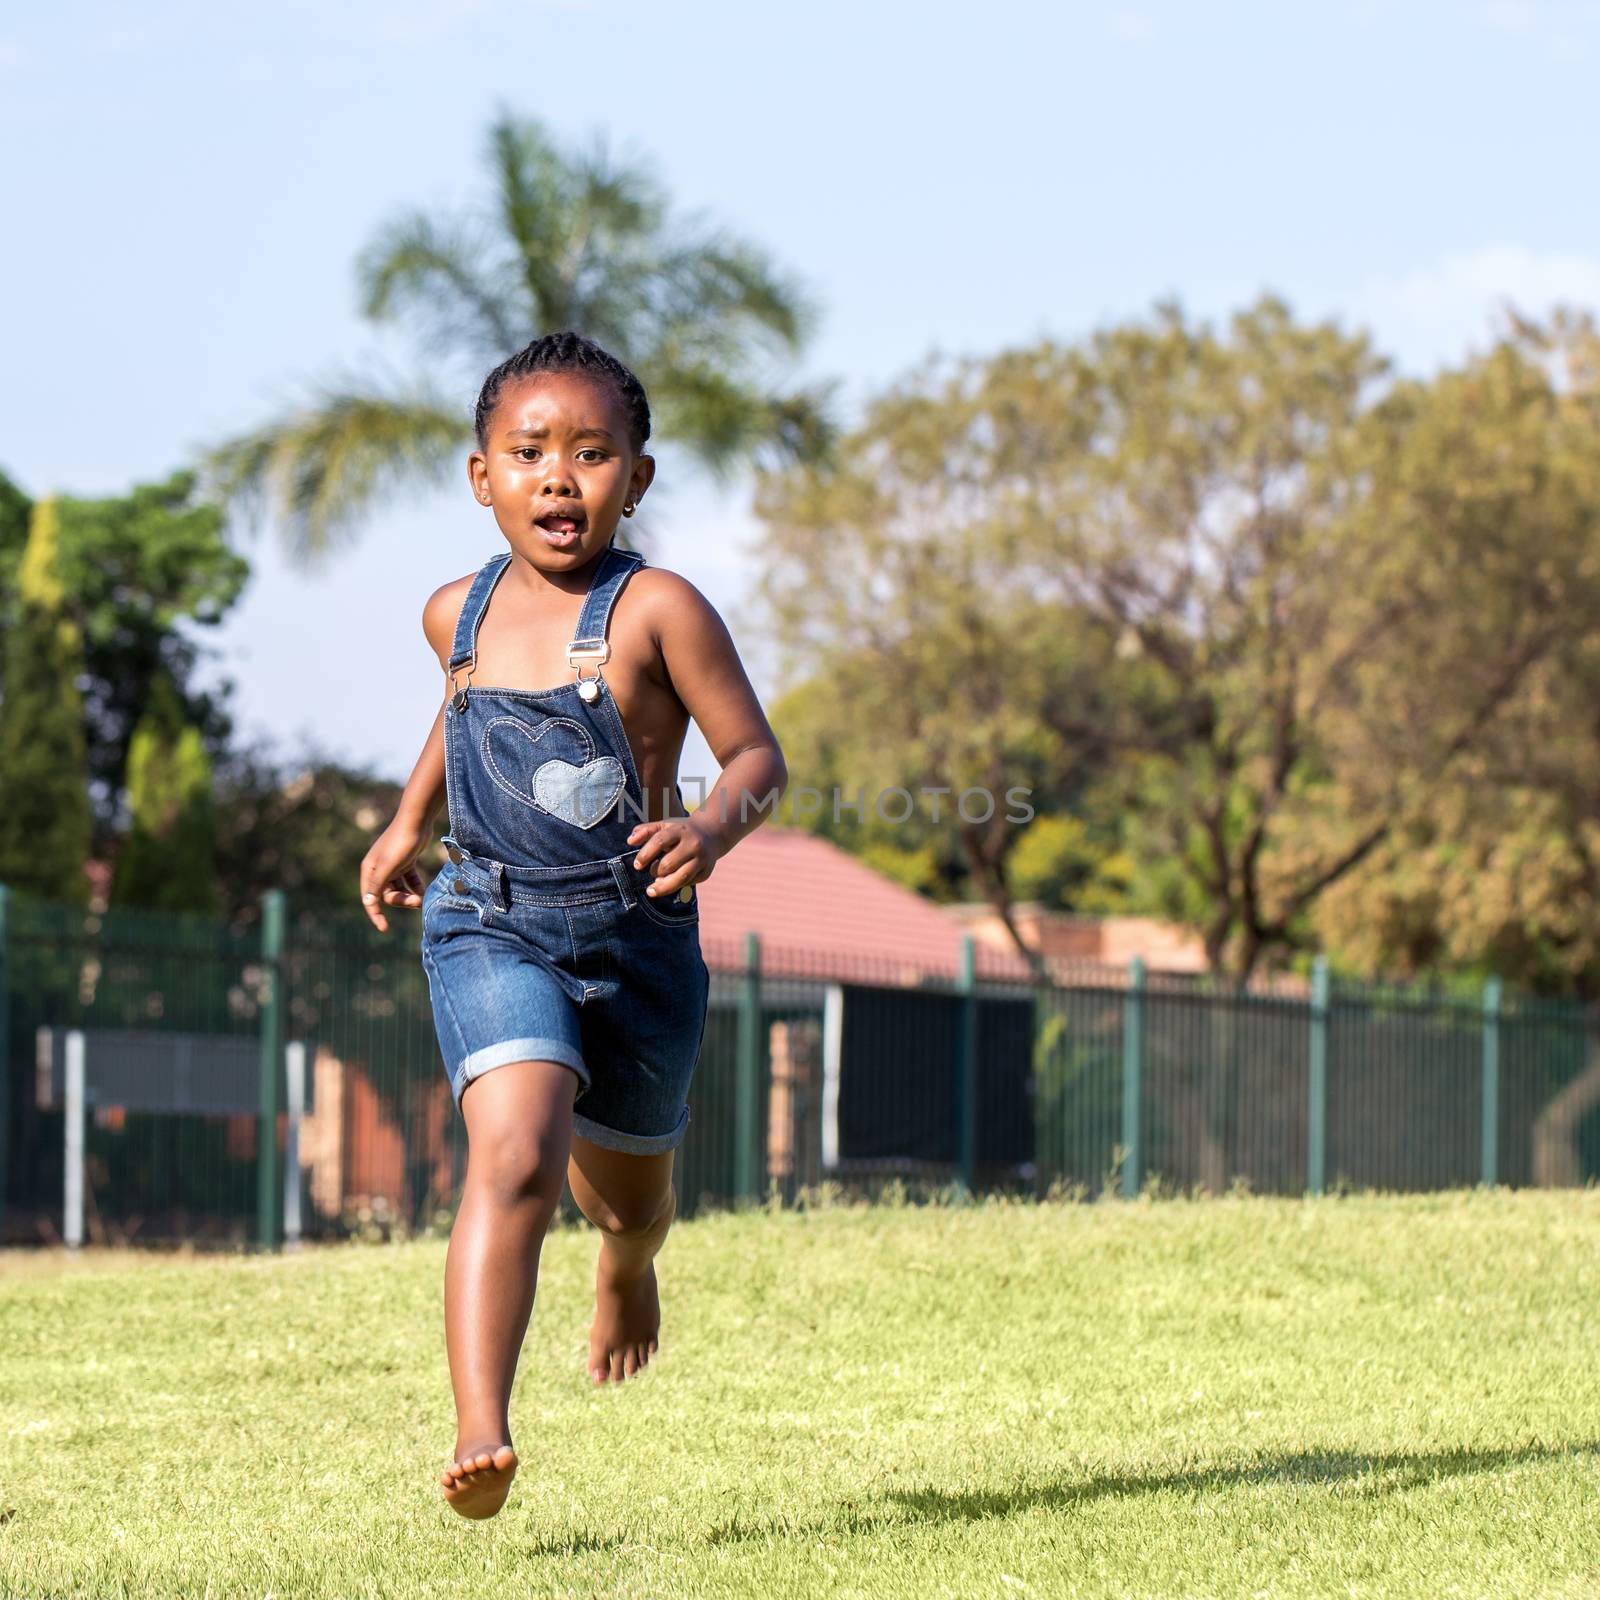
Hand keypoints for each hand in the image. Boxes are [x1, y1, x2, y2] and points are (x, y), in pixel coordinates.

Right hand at [359, 816, 432, 931]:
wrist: (417, 820)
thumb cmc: (401, 842)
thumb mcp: (389, 865)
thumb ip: (378, 884)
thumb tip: (368, 903)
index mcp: (370, 870)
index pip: (370, 898)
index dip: (376, 915)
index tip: (384, 928)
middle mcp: (378, 869)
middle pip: (388, 895)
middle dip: (403, 900)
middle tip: (419, 901)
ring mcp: (392, 866)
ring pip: (400, 889)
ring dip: (410, 895)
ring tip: (423, 898)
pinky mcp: (406, 862)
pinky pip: (409, 881)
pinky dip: (416, 887)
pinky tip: (425, 892)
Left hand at [627, 814, 721, 897]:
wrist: (712, 833)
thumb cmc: (681, 831)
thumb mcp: (664, 826)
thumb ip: (645, 831)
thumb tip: (630, 841)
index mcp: (680, 830)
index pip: (659, 842)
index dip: (645, 855)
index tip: (637, 865)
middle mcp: (693, 844)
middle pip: (669, 864)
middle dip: (655, 871)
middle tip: (651, 871)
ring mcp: (702, 859)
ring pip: (681, 878)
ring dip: (663, 887)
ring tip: (652, 890)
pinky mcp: (706, 872)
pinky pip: (688, 883)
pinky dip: (676, 885)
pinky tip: (671, 882)